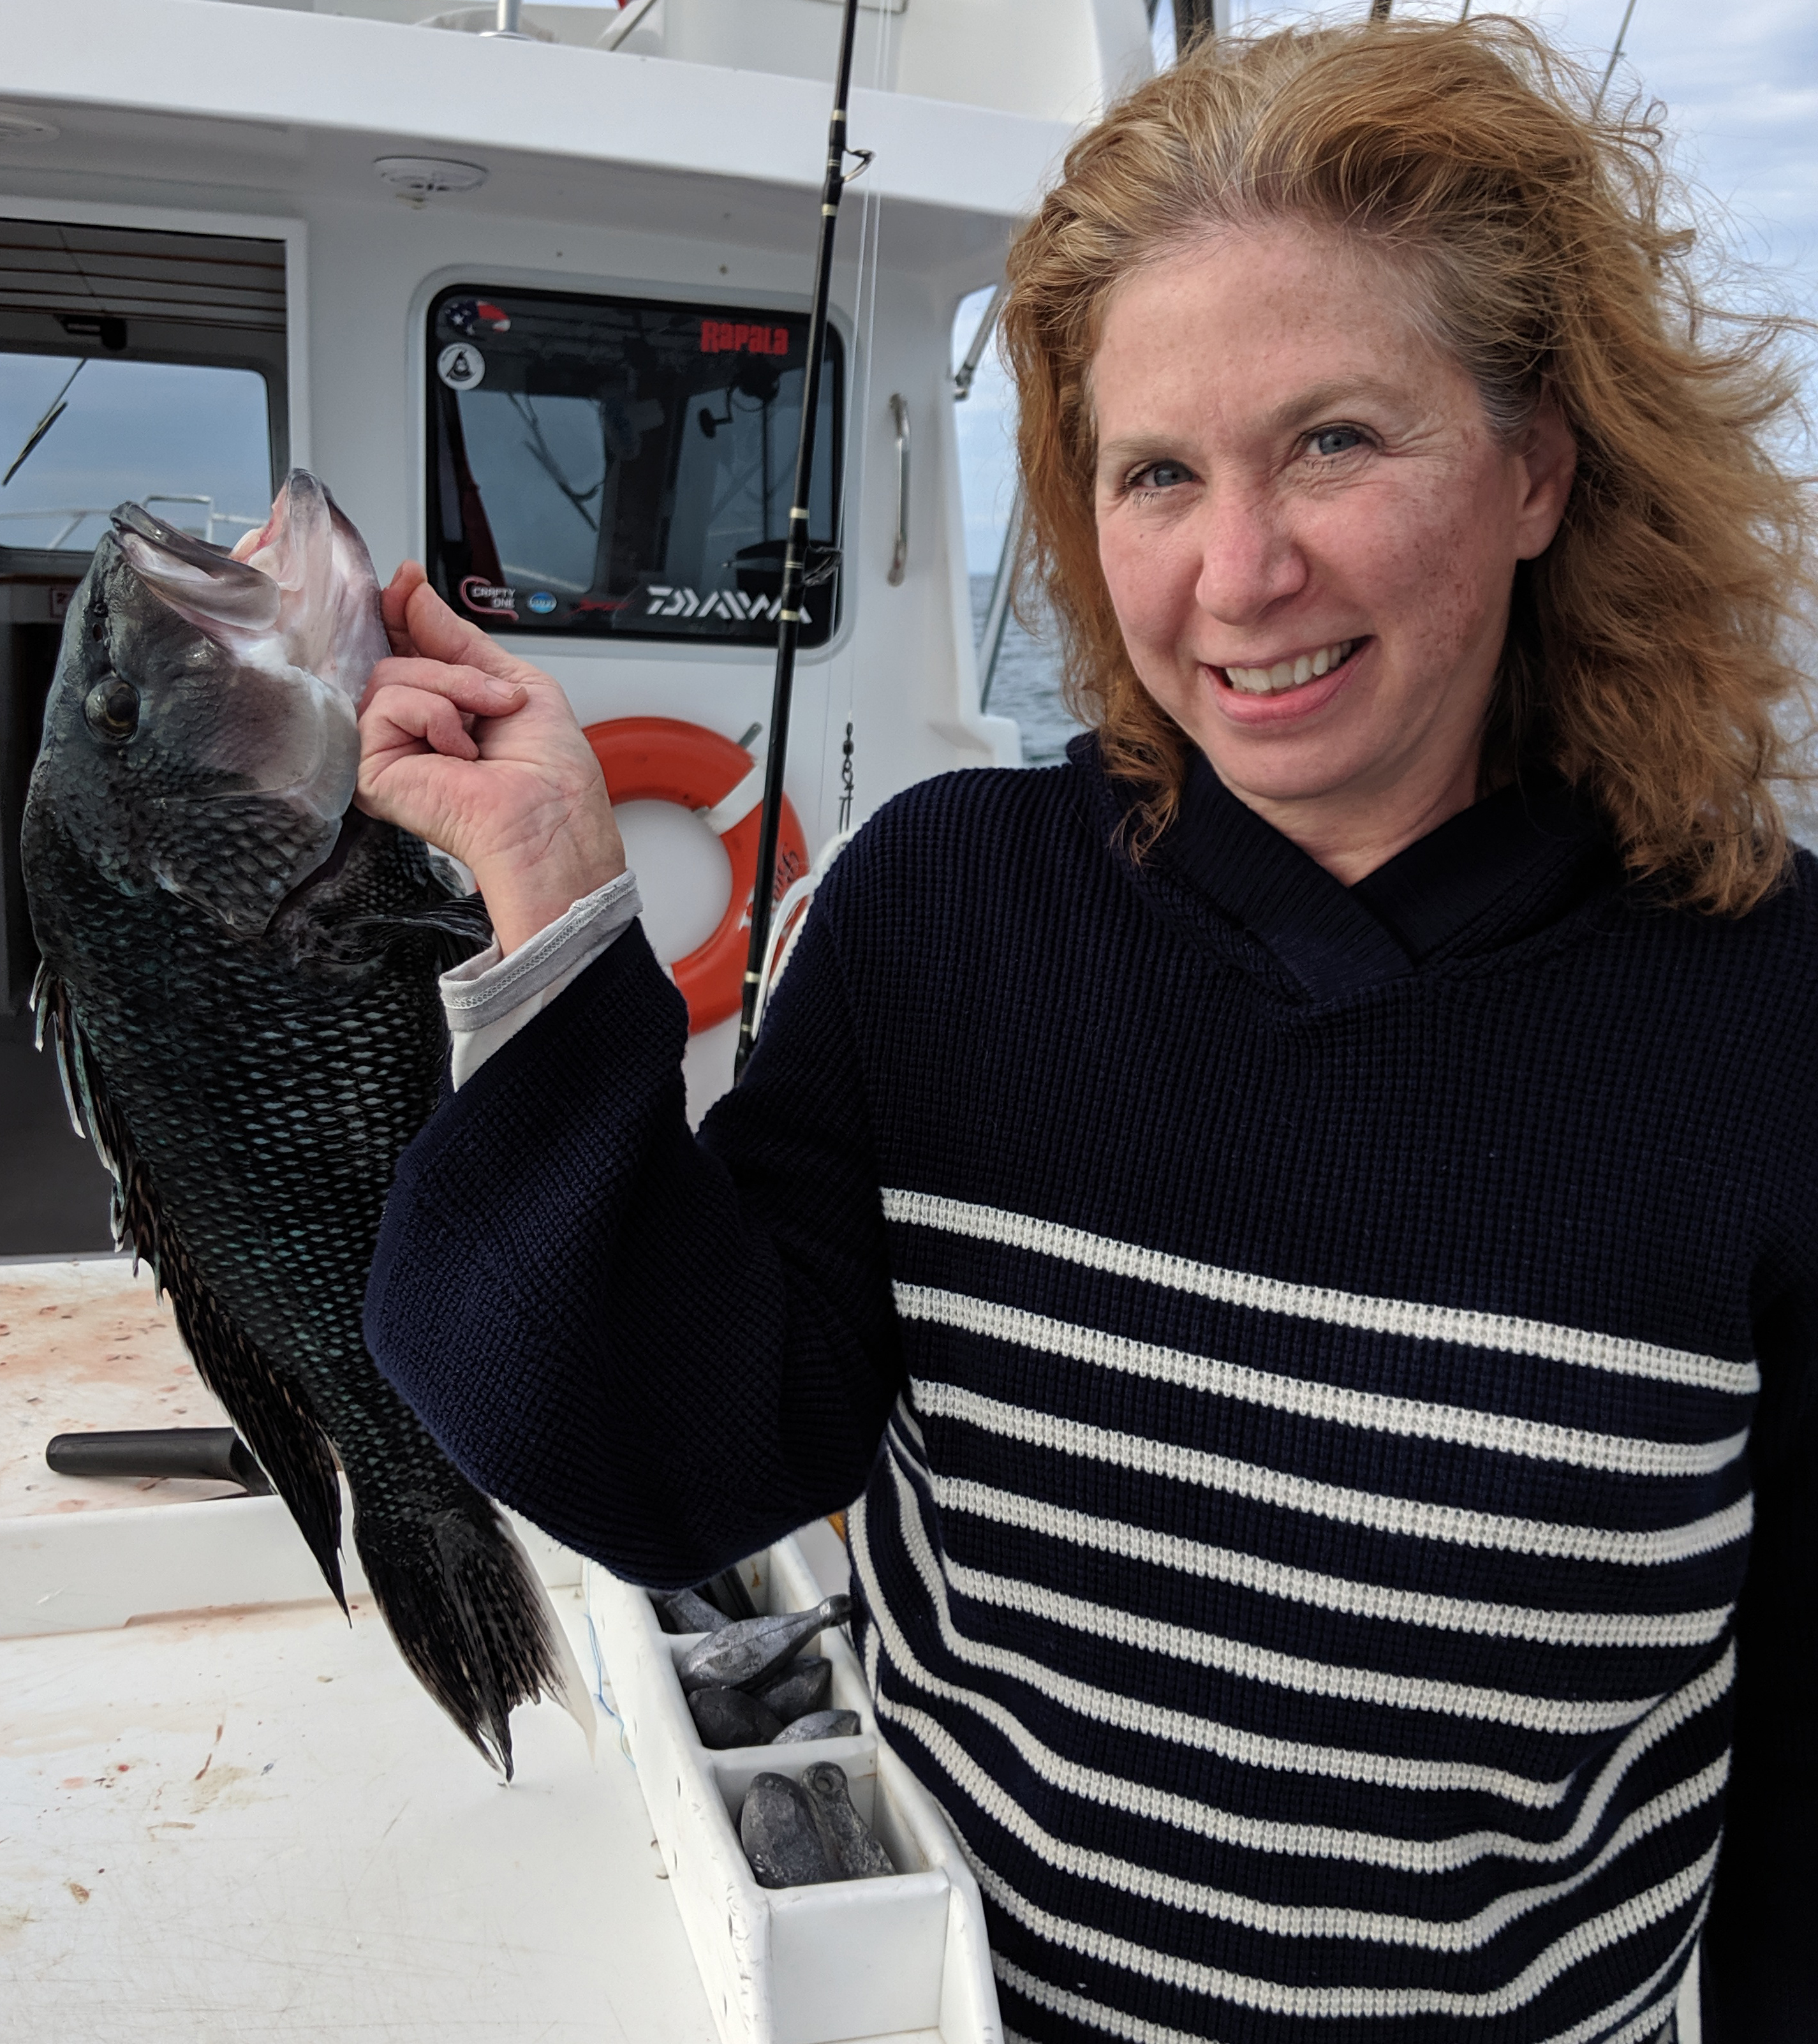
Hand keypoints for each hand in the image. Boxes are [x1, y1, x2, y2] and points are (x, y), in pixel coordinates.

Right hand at [357, 563, 625, 953]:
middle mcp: (407, 730)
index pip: (402, 647)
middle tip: (495, 700)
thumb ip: (455, 636)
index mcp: (440, 708)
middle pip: (395, 656)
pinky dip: (433, 716)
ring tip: (479, 735)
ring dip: (452, 692)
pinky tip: (457, 755)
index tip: (405, 584)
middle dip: (453, 667)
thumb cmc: (549, 774)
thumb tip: (410, 589)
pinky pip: (384, 704)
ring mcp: (385, 750)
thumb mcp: (511, 680)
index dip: (401, 614)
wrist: (551, 821)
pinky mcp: (369, 770)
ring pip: (389, 675)